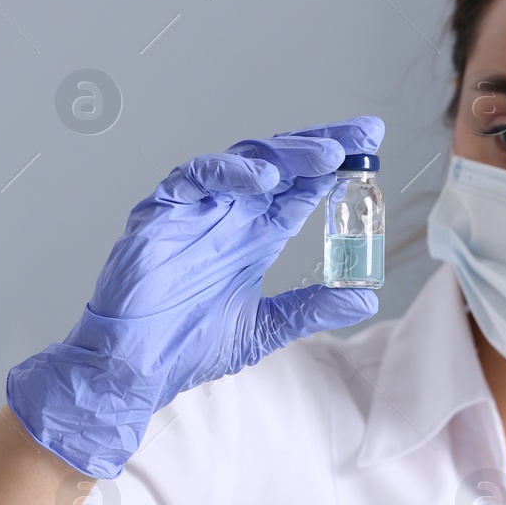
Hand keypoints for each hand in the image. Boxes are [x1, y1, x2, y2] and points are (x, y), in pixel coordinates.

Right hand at [6, 117, 383, 478]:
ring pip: (245, 162)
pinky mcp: (161, 213)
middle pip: (282, 164)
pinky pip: (194, 177)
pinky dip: (228, 172)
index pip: (303, 188)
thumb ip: (313, 309)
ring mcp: (196, 210)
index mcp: (256, 235)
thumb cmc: (187, 346)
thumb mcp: (266, 327)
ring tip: (326, 155)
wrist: (134, 369)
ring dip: (287, 154)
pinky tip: (263, 177)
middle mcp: (230, 215)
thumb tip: (367, 299)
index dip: (335, 166)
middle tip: (364, 135)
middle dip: (323, 145)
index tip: (371, 147)